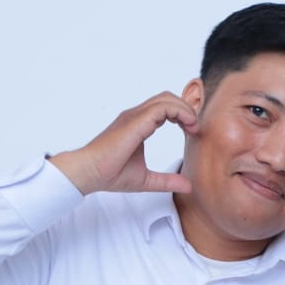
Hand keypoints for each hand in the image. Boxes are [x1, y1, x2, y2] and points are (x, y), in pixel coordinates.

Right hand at [50, 92, 200, 195]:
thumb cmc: (110, 174)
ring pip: (167, 99)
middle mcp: (136, 116)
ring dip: (185, 109)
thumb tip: (188, 186)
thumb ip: (167, 181)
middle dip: (186, 108)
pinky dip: (179, 112)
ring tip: (193, 127)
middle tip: (195, 128)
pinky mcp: (135, 121)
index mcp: (138, 124)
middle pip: (167, 98)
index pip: (164, 107)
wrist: (89, 173)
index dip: (182, 114)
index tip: (192, 131)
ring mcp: (135, 116)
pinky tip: (187, 126)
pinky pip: (163, 107)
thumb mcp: (147, 180)